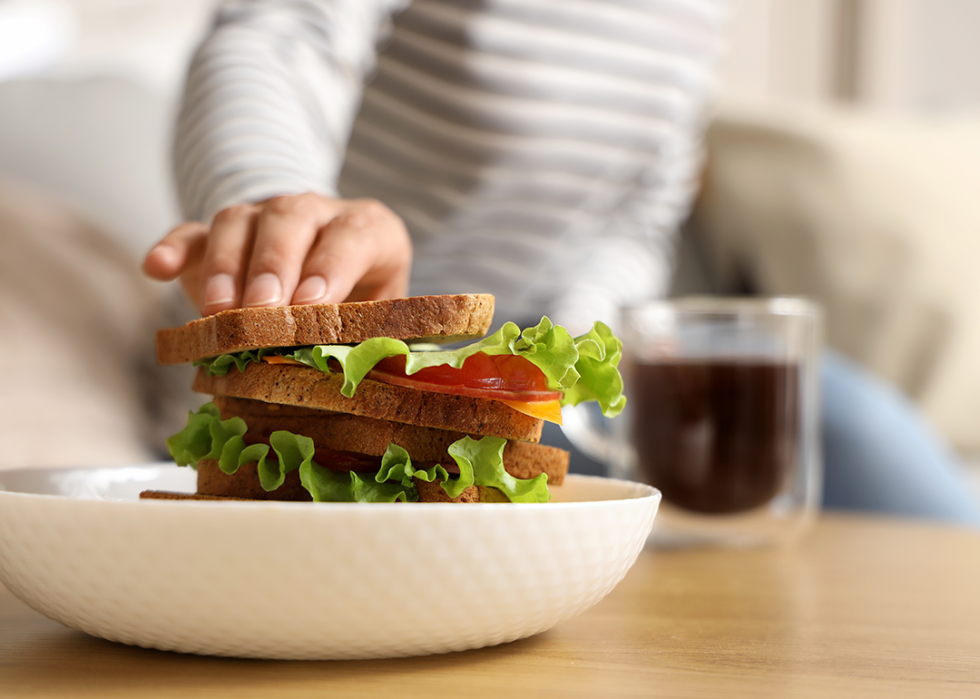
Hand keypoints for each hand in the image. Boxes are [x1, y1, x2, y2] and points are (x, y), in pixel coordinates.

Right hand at [142, 194, 411, 315]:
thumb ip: (371, 334)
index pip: (351, 236)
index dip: (330, 268)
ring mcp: (263, 216)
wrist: (332, 269)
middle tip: (261, 311)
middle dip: (273, 266)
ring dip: (226, 266)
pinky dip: (173, 247)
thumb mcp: (380, 315)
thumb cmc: (363, 302)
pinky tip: (156, 269)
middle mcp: (315, 212)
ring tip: (219, 312)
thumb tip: (364, 371)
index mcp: (367, 229)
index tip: (311, 303)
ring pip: (238, 221)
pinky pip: (192, 232)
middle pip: (288, 219)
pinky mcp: (218, 234)